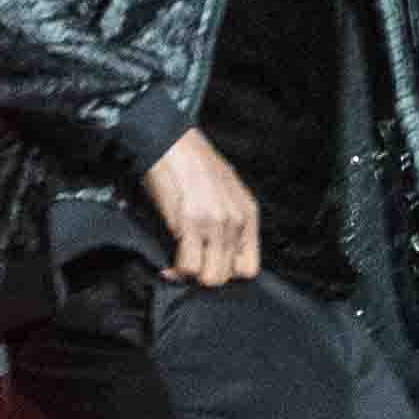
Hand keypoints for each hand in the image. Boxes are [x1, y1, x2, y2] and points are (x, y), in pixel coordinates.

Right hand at [138, 127, 261, 285]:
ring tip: (178, 262)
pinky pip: (188, 267)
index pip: (249, 268)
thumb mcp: (225, 191)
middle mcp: (236, 221)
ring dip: (191, 274)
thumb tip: (217, 253)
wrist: (168, 141)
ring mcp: (215, 224)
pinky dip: (176, 271)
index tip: (209, 266)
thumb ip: (228, 220)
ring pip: (210, 277)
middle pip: (227, 276)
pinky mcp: (191, 223)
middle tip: (189, 264)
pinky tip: (168, 264)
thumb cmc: (192, 164)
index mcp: (248, 214)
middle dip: (205, 274)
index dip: (227, 272)